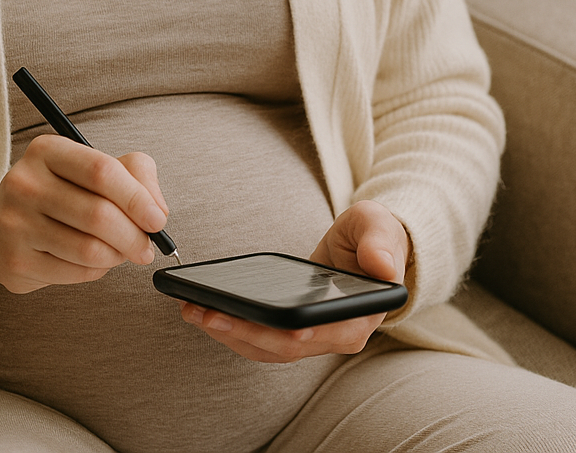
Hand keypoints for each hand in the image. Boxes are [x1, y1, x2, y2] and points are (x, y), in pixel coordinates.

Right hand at [0, 134, 168, 291]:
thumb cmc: (56, 192)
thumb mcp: (90, 167)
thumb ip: (134, 174)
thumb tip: (157, 211)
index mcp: (46, 151)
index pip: (101, 171)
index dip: (137, 198)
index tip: (157, 219)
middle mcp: (25, 183)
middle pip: (98, 214)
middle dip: (134, 236)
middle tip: (147, 247)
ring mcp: (16, 224)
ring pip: (89, 249)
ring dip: (117, 256)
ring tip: (121, 252)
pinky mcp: (16, 262)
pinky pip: (75, 273)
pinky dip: (97, 270)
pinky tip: (94, 260)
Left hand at [179, 200, 408, 362]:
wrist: (364, 247)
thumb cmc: (374, 236)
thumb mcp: (380, 228)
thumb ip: (380, 243)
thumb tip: (381, 266)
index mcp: (363, 315)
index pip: (333, 332)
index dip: (308, 334)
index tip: (284, 330)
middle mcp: (337, 334)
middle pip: (289, 345)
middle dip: (249, 332)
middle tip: (210, 314)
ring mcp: (313, 337)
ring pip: (269, 347)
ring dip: (230, 333)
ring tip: (194, 311)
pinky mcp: (291, 330)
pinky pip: (260, 337)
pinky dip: (233, 328)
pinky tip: (203, 310)